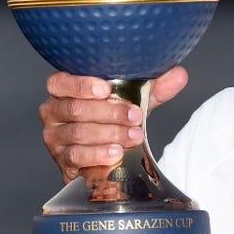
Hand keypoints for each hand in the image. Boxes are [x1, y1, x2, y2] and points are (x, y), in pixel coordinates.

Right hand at [38, 66, 187, 182]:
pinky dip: (98, 154)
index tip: (106, 89)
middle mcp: (53, 111)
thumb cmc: (116, 118)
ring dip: (110, 134)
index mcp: (64, 89)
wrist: (109, 155)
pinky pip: (76, 156)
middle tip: (136, 117)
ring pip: (78, 133)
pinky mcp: (61, 160)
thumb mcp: (136, 100)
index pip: (60, 82)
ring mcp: (54, 137)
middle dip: (110, 113)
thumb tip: (179, 74)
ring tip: (134, 136)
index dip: (81, 85)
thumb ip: (155, 87)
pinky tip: (116, 153)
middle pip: (76, 109)